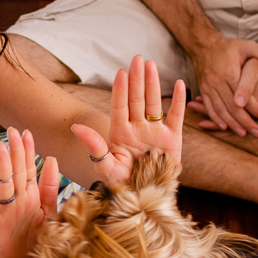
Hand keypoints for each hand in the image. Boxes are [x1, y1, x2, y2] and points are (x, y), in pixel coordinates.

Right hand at [0, 128, 59, 257]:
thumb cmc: (30, 238)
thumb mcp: (47, 212)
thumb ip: (50, 188)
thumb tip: (51, 158)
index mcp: (30, 196)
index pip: (28, 168)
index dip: (28, 151)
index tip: (27, 132)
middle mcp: (17, 200)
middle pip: (16, 172)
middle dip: (15, 151)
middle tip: (12, 130)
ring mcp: (6, 212)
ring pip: (5, 186)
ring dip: (2, 167)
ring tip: (0, 148)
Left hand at [70, 55, 184, 182]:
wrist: (144, 199)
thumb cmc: (122, 184)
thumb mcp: (105, 167)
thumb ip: (94, 146)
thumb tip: (76, 127)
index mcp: (120, 133)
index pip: (120, 107)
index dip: (120, 90)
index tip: (121, 72)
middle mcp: (138, 129)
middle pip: (137, 99)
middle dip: (137, 79)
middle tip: (137, 58)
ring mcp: (155, 133)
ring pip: (154, 103)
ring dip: (153, 84)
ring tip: (151, 64)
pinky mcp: (173, 140)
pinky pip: (176, 117)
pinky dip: (179, 101)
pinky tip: (181, 84)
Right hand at [186, 34, 257, 137]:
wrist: (204, 45)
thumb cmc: (229, 46)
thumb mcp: (248, 45)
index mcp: (230, 73)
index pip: (244, 97)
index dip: (255, 108)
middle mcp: (218, 82)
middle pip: (232, 107)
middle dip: (245, 122)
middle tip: (257, 133)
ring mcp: (208, 87)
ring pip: (221, 110)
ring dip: (231, 124)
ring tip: (243, 134)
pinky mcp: (203, 90)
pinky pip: (209, 108)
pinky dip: (216, 119)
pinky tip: (224, 127)